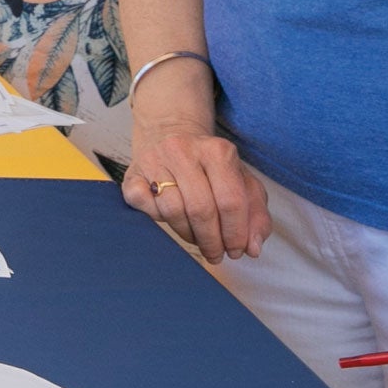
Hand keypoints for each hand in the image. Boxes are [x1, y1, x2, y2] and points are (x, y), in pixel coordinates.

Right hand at [122, 65, 268, 261]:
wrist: (170, 132)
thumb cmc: (210, 167)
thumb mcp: (242, 182)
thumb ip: (256, 214)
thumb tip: (253, 249)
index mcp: (217, 151)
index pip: (231, 201)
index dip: (236, 234)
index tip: (237, 251)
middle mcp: (183, 150)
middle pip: (201, 209)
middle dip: (212, 241)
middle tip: (216, 254)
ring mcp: (153, 160)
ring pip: (173, 211)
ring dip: (188, 235)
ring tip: (197, 238)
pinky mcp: (131, 173)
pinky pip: (143, 206)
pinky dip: (157, 219)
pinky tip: (170, 219)